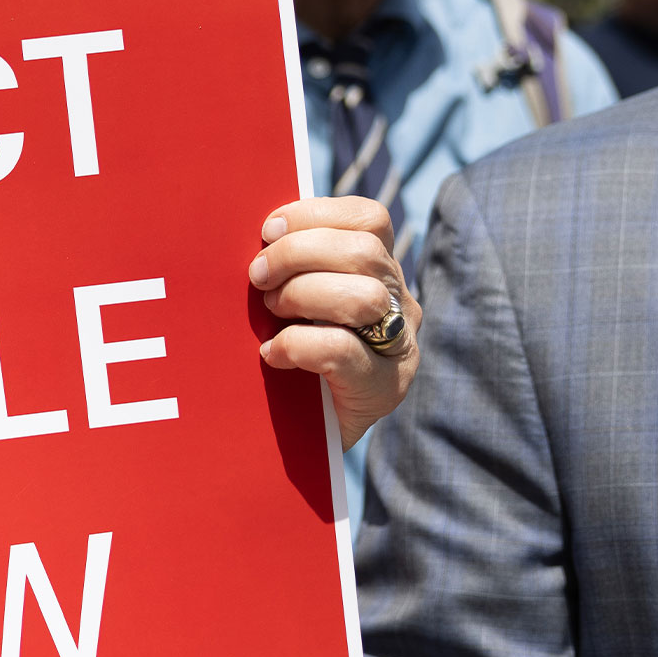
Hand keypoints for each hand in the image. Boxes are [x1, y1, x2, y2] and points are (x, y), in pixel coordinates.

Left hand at [248, 195, 418, 448]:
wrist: (305, 441)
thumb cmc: (292, 363)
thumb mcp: (295, 305)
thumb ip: (293, 269)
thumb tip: (256, 238)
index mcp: (381, 272)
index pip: (369, 219)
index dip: (316, 214)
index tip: (267, 229)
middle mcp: (402, 305)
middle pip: (364, 252)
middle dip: (299, 254)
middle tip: (258, 277)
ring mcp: (399, 349)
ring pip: (364, 297)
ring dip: (302, 295)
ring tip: (270, 314)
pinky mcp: (383, 390)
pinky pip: (342, 351)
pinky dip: (298, 345)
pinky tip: (273, 354)